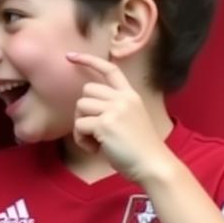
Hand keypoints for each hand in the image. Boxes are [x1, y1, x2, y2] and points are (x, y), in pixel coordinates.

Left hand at [68, 52, 174, 182]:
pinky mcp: (105, 123)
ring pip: (80, 106)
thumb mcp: (130, 119)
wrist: (153, 165)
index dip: (89, 61)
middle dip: (84, 110)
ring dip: (81, 126)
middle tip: (95, 130)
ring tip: (97, 141)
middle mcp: (123, 98)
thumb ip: (112, 108)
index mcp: (131, 95)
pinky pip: (79, 126)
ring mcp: (115, 109)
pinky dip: (82, 140)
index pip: (110, 70)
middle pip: (86, 90)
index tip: (70, 57)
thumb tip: (86, 107)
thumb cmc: (139, 149)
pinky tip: (96, 149)